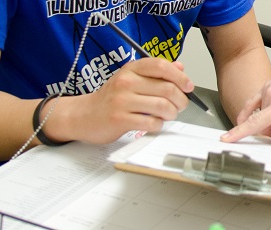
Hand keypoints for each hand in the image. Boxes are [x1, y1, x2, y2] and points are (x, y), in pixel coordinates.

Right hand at [44, 58, 192, 143]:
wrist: (82, 115)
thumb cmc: (110, 98)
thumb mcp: (130, 79)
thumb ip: (154, 73)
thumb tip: (179, 66)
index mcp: (131, 69)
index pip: (161, 66)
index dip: (180, 76)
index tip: (188, 86)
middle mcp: (126, 82)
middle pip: (167, 88)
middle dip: (180, 100)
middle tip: (180, 106)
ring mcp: (122, 101)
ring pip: (162, 106)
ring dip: (171, 114)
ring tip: (168, 115)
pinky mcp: (120, 119)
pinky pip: (151, 122)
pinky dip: (158, 125)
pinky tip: (154, 123)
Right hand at [220, 41, 270, 146]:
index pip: (256, 122)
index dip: (239, 133)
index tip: (227, 139)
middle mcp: (270, 95)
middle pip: (261, 124)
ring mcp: (266, 89)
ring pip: (259, 115)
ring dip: (269, 122)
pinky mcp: (266, 85)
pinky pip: (253, 102)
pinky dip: (254, 112)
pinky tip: (256, 116)